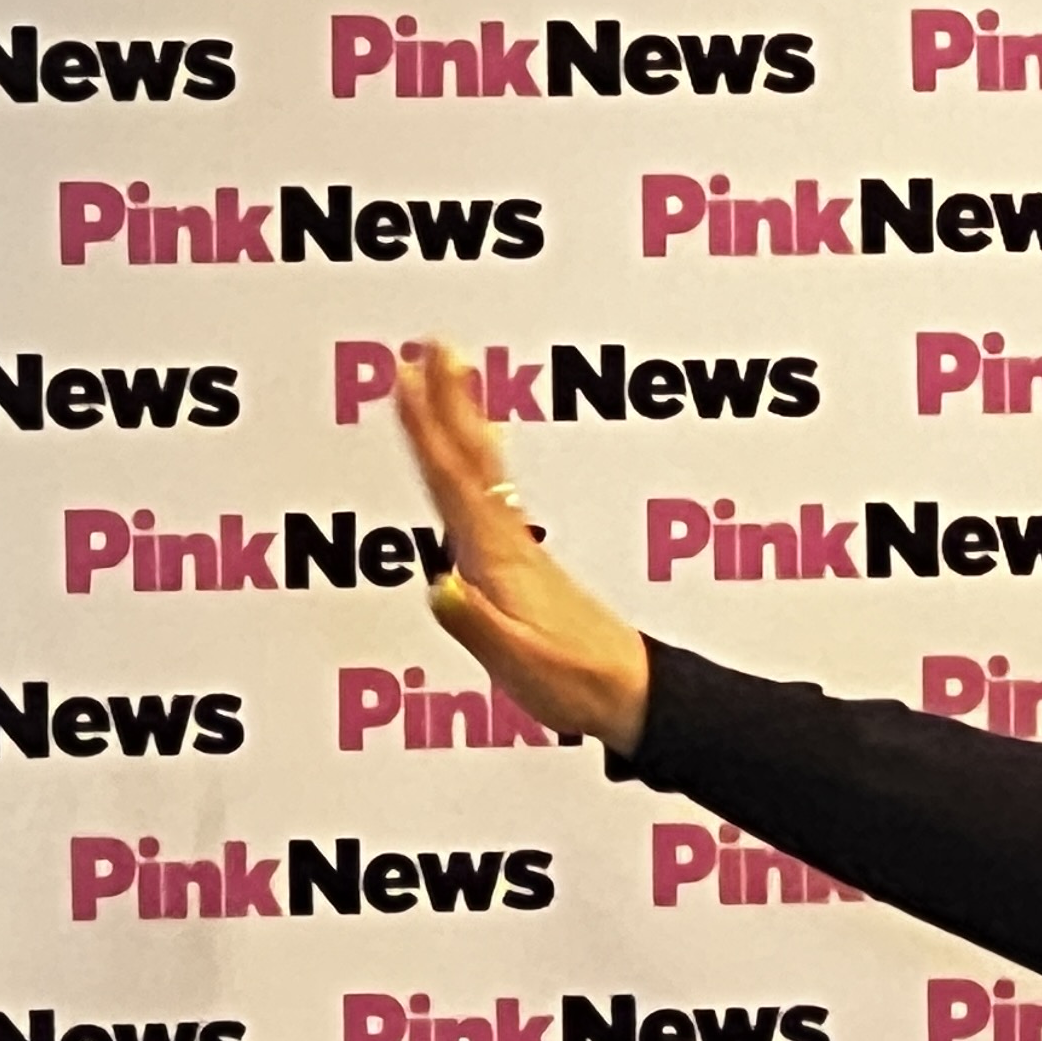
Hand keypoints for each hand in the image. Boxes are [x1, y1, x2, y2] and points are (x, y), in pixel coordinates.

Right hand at [390, 336, 652, 752]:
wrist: (633, 697)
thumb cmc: (577, 684)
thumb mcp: (519, 664)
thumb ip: (476, 625)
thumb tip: (438, 585)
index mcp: (499, 560)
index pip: (454, 481)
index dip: (428, 427)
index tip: (408, 375)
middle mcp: (509, 543)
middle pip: (472, 459)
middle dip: (450, 400)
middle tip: (434, 343)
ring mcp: (521, 551)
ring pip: (484, 472)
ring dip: (463, 422)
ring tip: (451, 378)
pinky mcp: (529, 567)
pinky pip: (492, 499)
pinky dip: (478, 466)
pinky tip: (478, 463)